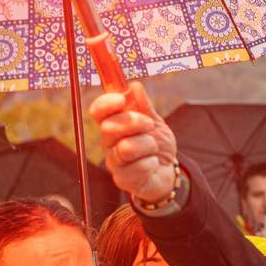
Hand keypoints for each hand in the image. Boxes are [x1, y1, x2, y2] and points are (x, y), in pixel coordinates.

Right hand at [90, 82, 177, 203]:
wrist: (167, 172)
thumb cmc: (157, 145)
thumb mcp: (155, 122)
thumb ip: (144, 106)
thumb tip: (134, 86)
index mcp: (112, 125)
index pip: (98, 111)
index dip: (106, 103)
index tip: (121, 99)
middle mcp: (108, 143)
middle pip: (109, 128)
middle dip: (134, 122)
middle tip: (149, 125)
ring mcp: (114, 162)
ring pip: (126, 148)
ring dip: (148, 144)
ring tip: (153, 148)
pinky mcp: (122, 180)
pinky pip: (138, 167)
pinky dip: (152, 163)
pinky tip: (153, 164)